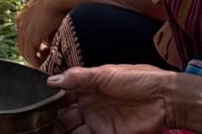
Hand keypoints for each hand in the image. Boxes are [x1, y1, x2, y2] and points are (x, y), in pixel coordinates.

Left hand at [17, 0, 79, 64]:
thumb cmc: (61, 0)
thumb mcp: (52, 17)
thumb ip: (49, 31)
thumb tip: (52, 44)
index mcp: (25, 14)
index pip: (25, 35)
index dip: (34, 47)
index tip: (44, 54)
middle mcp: (21, 21)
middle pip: (23, 44)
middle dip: (33, 55)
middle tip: (45, 63)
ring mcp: (23, 29)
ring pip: (25, 51)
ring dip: (35, 60)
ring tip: (46, 66)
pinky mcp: (29, 36)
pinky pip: (30, 55)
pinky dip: (36, 62)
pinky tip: (45, 66)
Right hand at [49, 65, 171, 133]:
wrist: (166, 99)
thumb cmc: (139, 79)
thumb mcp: (105, 73)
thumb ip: (77, 77)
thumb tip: (51, 81)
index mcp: (88, 87)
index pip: (63, 94)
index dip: (50, 98)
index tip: (35, 102)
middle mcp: (90, 106)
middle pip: (64, 115)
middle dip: (50, 119)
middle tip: (37, 121)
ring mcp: (98, 122)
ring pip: (71, 129)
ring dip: (59, 130)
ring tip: (44, 130)